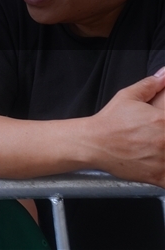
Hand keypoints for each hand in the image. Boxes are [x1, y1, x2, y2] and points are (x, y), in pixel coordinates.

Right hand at [88, 68, 164, 186]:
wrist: (93, 143)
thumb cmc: (109, 122)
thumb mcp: (127, 97)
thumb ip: (149, 86)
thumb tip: (162, 76)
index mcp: (163, 120)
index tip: (163, 126)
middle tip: (157, 137)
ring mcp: (163, 160)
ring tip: (155, 148)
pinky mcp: (158, 176)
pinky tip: (158, 164)